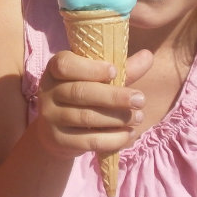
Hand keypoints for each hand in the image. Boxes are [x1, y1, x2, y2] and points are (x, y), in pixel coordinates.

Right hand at [35, 49, 151, 158]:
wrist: (55, 134)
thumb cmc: (82, 99)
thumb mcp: (97, 81)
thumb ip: (122, 70)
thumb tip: (148, 56)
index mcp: (55, 70)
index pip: (65, 65)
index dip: (90, 68)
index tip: (114, 71)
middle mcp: (47, 91)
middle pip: (81, 92)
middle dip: (114, 97)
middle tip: (140, 100)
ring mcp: (50, 117)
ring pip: (87, 117)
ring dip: (117, 118)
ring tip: (138, 118)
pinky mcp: (58, 140)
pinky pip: (89, 140)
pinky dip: (113, 138)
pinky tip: (128, 134)